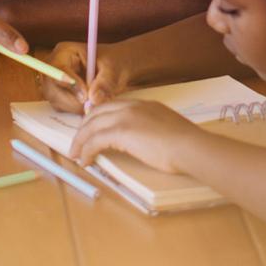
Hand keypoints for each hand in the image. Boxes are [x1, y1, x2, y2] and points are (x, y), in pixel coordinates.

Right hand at [39, 40, 131, 113]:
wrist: (119, 67)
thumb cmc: (115, 62)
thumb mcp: (113, 69)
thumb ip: (104, 83)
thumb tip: (94, 100)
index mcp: (65, 52)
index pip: (57, 68)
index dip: (68, 83)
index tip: (85, 95)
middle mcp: (56, 65)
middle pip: (51, 86)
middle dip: (70, 99)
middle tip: (90, 106)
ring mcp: (56, 80)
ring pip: (55, 99)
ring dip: (73, 106)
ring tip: (93, 103)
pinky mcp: (60, 94)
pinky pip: (61, 106)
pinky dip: (74, 109)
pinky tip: (89, 105)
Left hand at [70, 98, 201, 173]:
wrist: (190, 146)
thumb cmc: (186, 144)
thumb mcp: (167, 129)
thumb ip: (154, 129)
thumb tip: (148, 141)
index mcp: (145, 104)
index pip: (114, 106)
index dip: (99, 117)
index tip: (93, 128)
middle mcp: (132, 106)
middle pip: (98, 113)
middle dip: (85, 127)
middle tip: (79, 141)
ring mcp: (125, 117)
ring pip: (92, 125)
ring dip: (81, 140)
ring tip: (76, 154)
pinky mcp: (120, 132)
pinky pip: (94, 141)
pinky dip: (86, 151)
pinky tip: (85, 161)